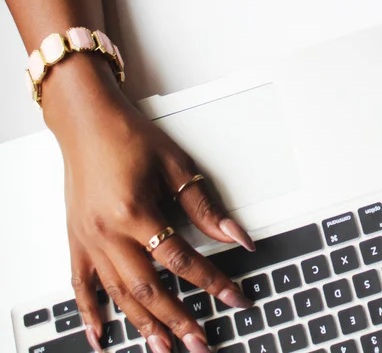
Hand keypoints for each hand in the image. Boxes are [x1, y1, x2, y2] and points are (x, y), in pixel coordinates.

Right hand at [43, 57, 255, 352]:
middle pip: (148, 288)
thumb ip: (204, 208)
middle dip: (178, 319)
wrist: (87, 121)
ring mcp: (87, 239)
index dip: (212, 282)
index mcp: (134, 211)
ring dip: (143, 324)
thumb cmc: (130, 137)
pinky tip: (101, 336)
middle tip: (201, 343)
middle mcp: (107, 232)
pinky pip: (80, 285)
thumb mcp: (176, 167)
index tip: (234, 298)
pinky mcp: (76, 240)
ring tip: (164, 347)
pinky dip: (90, 313)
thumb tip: (236, 235)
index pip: (181, 260)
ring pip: (118, 293)